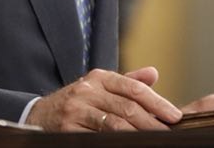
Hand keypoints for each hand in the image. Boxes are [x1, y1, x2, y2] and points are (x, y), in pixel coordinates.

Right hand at [26, 66, 182, 131]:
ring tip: (153, 141)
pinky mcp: (67, 129)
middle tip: (169, 133)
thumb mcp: (99, 86)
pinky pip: (96, 138)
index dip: (157, 102)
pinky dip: (114, 142)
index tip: (175, 115)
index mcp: (99, 77)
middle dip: (151, 122)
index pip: (134, 88)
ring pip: (114, 124)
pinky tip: (128, 145)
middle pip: (127, 107)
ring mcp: (75, 110)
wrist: (38, 115)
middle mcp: (87, 90)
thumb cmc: (77, 102)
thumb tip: (154, 73)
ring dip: (137, 135)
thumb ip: (127, 82)